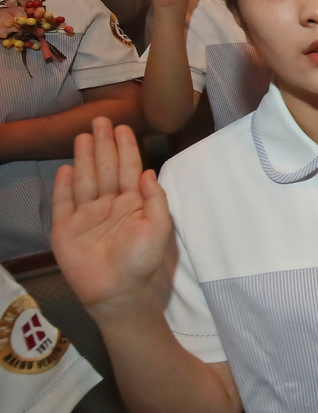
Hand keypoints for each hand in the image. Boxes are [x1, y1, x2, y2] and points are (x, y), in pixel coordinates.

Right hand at [50, 119, 176, 322]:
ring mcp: (86, 216)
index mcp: (132, 204)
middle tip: (100, 120)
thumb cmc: (142, 261)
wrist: (118, 292)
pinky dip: (64, 186)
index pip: (128, 170)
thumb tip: (147, 171)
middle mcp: (108, 205)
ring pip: (85, 180)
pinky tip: (66, 168)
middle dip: (103, 145)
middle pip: (105, 169)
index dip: (125, 149)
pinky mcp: (66, 229)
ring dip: (84, 158)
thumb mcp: (159, 228)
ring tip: (84, 136)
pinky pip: (64, 203)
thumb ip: (155, 199)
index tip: (123, 127)